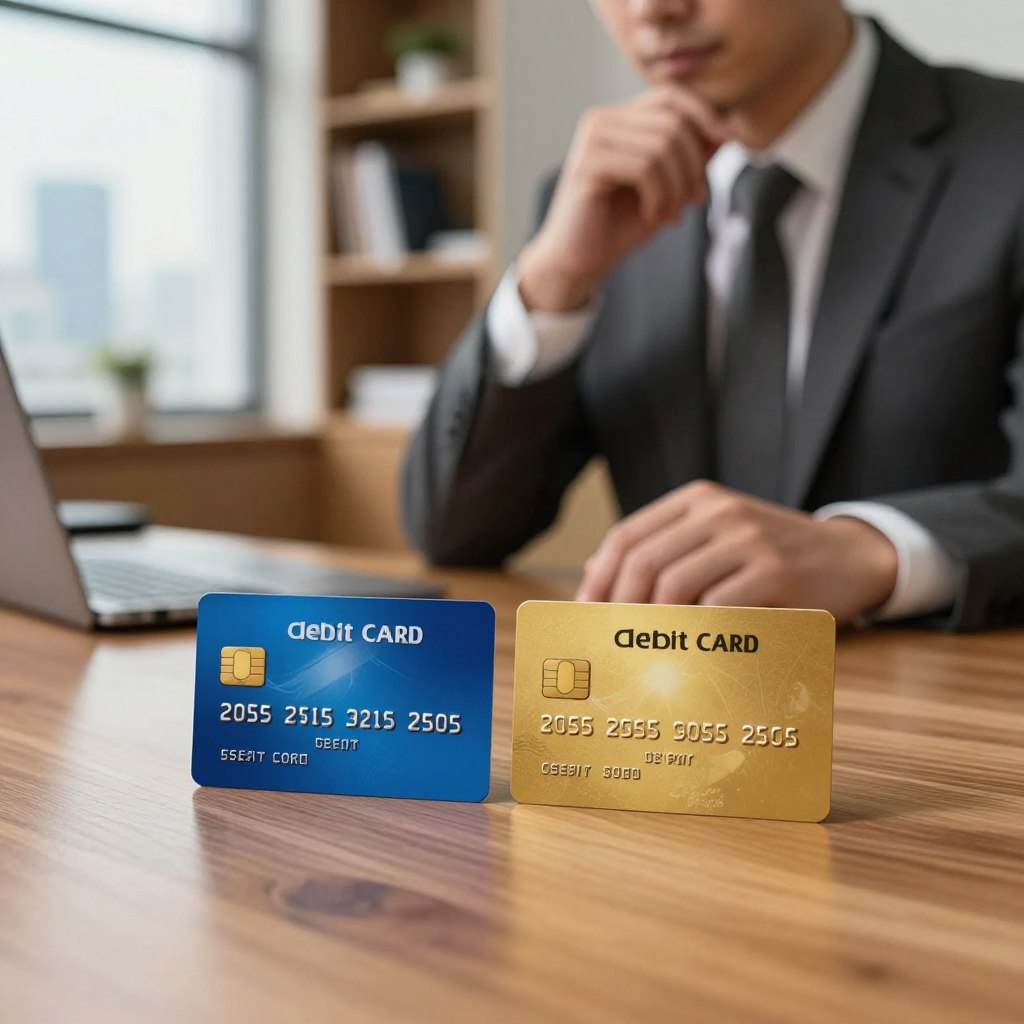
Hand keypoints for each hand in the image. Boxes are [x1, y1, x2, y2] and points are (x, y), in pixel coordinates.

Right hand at [518, 86, 726, 312]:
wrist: (580, 260)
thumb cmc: (621, 223)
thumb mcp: (667, 185)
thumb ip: (690, 156)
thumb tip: (727, 132)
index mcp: (619, 118)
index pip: (671, 96)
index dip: (704, 116)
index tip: (725, 145)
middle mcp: (602, 120)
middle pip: (672, 123)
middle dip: (694, 165)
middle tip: (694, 200)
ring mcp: (593, 140)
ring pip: (662, 147)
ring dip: (677, 187)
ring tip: (671, 213)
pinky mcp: (588, 165)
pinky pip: (644, 168)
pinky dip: (659, 197)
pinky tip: (652, 215)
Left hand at [575, 481, 898, 624]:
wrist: (850, 556)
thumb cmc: (772, 555)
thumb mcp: (716, 537)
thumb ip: (663, 548)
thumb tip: (593, 572)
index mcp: (696, 501)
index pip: (627, 535)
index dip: (599, 577)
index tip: (586, 611)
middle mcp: (718, 512)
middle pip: (643, 561)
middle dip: (618, 605)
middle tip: (611, 638)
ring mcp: (747, 538)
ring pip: (674, 584)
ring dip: (653, 622)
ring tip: (644, 647)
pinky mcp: (774, 570)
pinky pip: (717, 605)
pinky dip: (695, 631)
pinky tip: (688, 648)